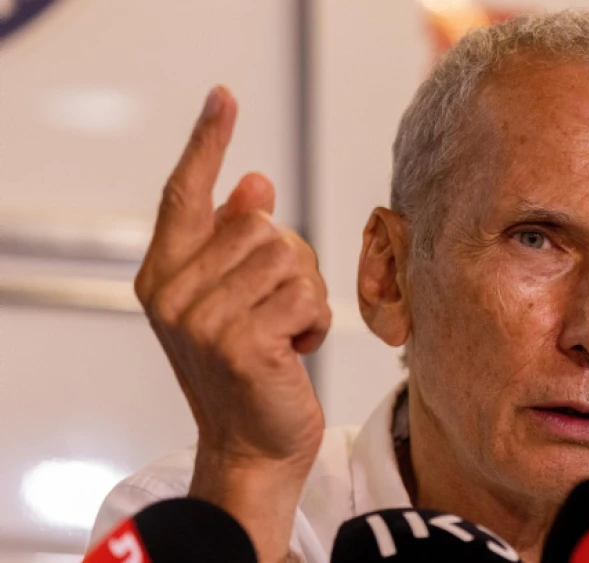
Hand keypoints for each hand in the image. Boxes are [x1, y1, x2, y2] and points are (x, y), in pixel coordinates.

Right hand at [133, 86, 330, 560]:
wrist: (255, 444)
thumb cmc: (249, 371)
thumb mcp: (234, 300)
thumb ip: (236, 244)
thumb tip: (255, 184)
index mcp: (165, 275)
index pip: (185, 194)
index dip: (207, 143)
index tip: (224, 99)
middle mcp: (173, 292)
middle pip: (260, 225)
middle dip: (289, 265)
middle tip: (279, 311)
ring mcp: (203, 318)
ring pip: (288, 258)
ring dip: (305, 295)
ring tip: (287, 332)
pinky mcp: (241, 341)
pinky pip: (306, 293)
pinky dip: (316, 320)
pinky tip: (298, 348)